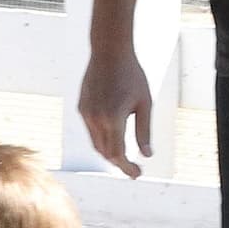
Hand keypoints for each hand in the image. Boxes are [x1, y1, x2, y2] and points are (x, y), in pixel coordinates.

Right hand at [79, 47, 152, 178]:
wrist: (109, 52)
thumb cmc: (132, 76)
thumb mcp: (145, 103)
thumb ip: (144, 131)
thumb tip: (146, 155)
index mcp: (113, 118)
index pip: (118, 153)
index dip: (127, 167)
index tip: (137, 174)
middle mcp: (96, 119)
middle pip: (105, 152)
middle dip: (119, 163)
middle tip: (133, 170)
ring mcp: (86, 113)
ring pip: (96, 143)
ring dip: (109, 153)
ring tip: (124, 158)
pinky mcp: (82, 108)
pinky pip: (91, 130)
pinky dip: (101, 139)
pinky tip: (113, 138)